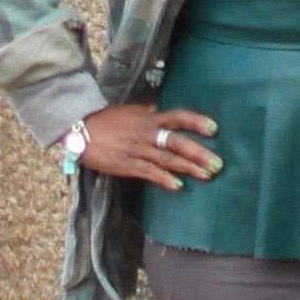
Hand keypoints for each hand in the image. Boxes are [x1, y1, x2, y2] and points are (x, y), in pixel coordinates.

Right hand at [70, 101, 220, 191]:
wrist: (81, 129)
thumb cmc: (108, 121)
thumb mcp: (133, 113)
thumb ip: (151, 117)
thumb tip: (167, 119)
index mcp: (149, 117)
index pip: (178, 116)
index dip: (196, 121)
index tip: (214, 129)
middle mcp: (146, 132)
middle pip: (177, 140)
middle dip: (199, 152)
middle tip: (218, 163)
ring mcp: (137, 149)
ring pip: (167, 158)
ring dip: (188, 167)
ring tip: (207, 175)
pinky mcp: (126, 164)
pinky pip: (149, 172)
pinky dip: (164, 179)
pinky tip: (178, 186)